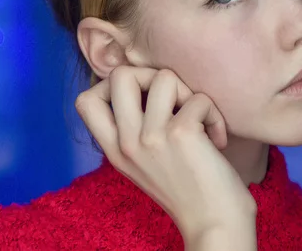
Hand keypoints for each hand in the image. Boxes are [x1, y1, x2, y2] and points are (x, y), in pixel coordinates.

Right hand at [75, 66, 256, 245]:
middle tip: (172, 101)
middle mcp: (127, 143)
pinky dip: (214, 115)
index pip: (85, 100)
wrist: (215, 225)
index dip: (112, 86)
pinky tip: (216, 139)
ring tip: (198, 119)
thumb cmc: (188, 189)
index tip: (141, 99)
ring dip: (189, 93)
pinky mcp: (181, 134)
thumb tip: (144, 83)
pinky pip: (199, 98)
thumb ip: (134, 130)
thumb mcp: (145, 163)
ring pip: (164, 77)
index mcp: (115, 150)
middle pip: (119, 74)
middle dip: (151, 75)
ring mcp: (151, 138)